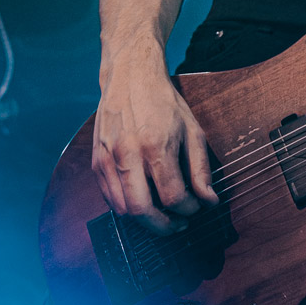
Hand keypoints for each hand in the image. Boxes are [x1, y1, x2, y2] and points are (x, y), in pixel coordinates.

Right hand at [92, 69, 218, 234]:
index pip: (172, 196)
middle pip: (142, 211)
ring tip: (163, 216)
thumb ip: (201, 168)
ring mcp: (107, 160)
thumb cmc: (164, 103)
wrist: (130, 77)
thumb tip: (209, 201)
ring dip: (144, 221)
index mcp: (155, 145)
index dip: (188, 209)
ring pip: (122, 210)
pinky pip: (109, 199)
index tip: (196, 208)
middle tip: (179, 225)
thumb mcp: (192, 130)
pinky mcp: (95, 162)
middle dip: (163, 226)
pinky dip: (127, 208)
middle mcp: (127, 155)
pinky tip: (144, 201)